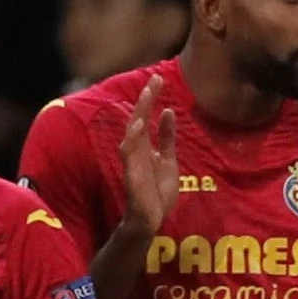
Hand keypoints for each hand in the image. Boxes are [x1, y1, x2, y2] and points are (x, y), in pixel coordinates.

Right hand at [118, 76, 180, 238]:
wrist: (151, 219)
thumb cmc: (157, 192)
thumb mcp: (168, 160)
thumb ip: (167, 138)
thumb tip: (168, 112)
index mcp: (144, 145)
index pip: (146, 116)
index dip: (151, 98)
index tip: (158, 78)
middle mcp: (136, 150)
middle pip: (138, 118)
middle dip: (146, 99)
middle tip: (155, 79)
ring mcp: (132, 161)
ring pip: (133, 131)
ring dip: (139, 113)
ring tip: (148, 94)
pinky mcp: (131, 174)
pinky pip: (129, 153)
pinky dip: (132, 139)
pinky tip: (138, 125)